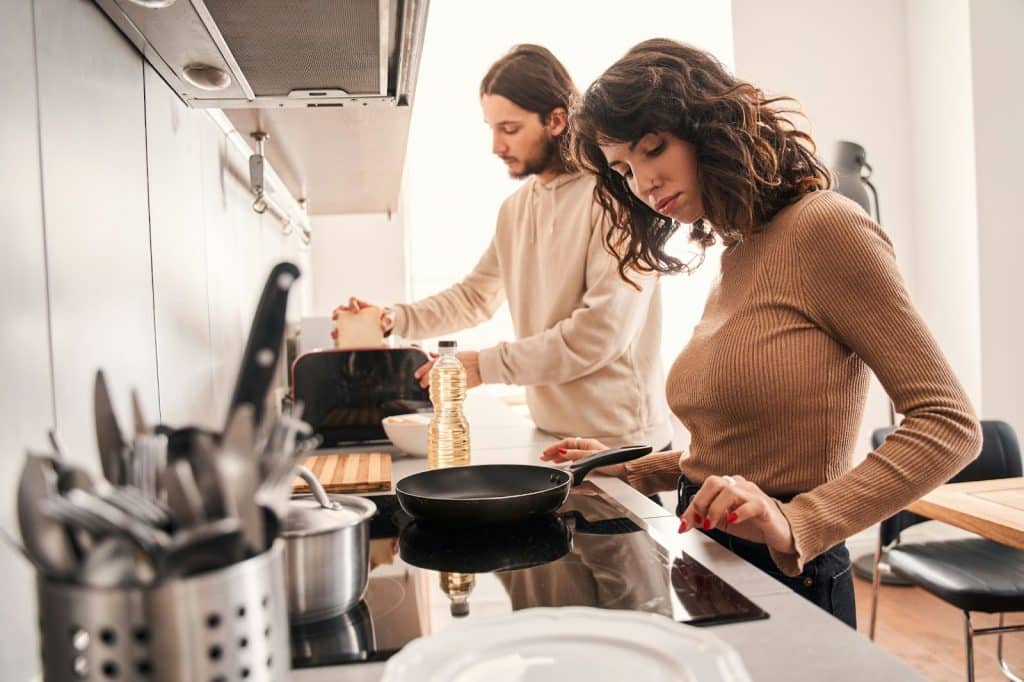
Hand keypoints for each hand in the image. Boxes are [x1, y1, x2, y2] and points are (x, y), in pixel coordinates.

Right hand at [330, 297, 393, 341]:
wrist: (386, 329)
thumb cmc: (386, 319)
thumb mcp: (389, 317)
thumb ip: (388, 319)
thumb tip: (384, 324)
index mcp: (362, 306)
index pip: (353, 300)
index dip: (352, 303)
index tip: (354, 310)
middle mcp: (354, 313)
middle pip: (341, 309)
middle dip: (338, 312)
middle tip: (337, 317)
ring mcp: (351, 323)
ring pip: (339, 322)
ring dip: (336, 326)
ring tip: (336, 332)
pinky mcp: (350, 332)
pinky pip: (342, 333)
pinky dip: (339, 336)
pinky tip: (339, 340)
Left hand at [413, 351, 481, 388]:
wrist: (483, 365)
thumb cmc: (472, 358)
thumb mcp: (456, 354)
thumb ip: (442, 356)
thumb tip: (431, 355)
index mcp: (447, 359)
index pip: (430, 365)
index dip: (422, 370)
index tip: (416, 375)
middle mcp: (448, 368)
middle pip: (432, 376)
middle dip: (425, 381)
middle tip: (422, 384)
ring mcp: (453, 377)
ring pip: (438, 383)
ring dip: (433, 386)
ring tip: (432, 388)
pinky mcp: (459, 385)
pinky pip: (448, 390)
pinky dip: (444, 391)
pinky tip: (442, 392)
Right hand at [539, 437, 627, 479]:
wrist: (626, 474)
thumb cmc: (614, 462)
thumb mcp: (592, 456)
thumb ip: (577, 455)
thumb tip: (562, 452)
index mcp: (587, 445)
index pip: (566, 443)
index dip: (555, 448)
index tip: (546, 453)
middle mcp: (587, 452)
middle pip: (566, 450)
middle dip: (554, 453)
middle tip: (544, 457)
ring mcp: (588, 461)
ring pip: (570, 458)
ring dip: (559, 460)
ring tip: (551, 462)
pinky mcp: (590, 471)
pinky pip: (575, 468)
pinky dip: (568, 468)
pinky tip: (564, 470)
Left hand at [678, 475, 795, 554]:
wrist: (780, 531)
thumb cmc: (754, 523)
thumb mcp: (724, 522)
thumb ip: (706, 518)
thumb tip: (686, 520)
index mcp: (728, 487)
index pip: (704, 490)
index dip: (691, 507)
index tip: (683, 524)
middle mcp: (739, 486)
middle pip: (714, 482)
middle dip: (701, 502)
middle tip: (700, 520)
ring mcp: (753, 494)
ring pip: (729, 490)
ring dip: (715, 508)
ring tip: (712, 524)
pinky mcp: (764, 507)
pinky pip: (752, 504)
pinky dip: (739, 512)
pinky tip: (732, 520)